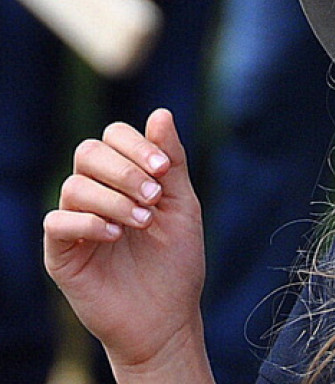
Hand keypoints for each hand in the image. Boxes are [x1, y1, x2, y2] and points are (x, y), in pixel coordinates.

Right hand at [43, 109, 211, 379]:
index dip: (137, 144)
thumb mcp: (182, 204)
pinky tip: (115, 235)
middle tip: (155, 197)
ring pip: (74, 185)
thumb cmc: (177, 259)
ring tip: (143, 223)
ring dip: (114, 199)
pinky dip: (89, 222)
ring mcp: (76, 221)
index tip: (165, 170)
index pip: (114, 136)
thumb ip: (172, 161)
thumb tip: (160, 113)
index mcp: (125, 177)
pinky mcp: (62, 252)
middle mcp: (96, 193)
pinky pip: (58, 222)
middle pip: (88, 152)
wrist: (167, 315)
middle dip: (125, 169)